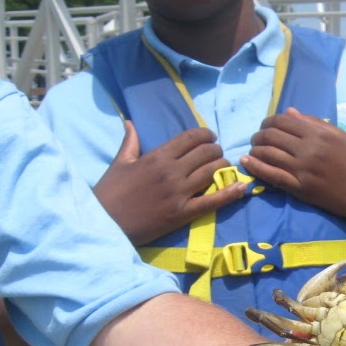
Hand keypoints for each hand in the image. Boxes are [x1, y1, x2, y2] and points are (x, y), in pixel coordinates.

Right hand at [94, 121, 244, 244]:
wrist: (104, 222)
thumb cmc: (110, 192)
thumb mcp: (120, 162)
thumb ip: (130, 142)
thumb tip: (130, 122)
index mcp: (157, 156)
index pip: (191, 138)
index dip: (206, 135)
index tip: (210, 137)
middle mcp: (172, 171)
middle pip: (206, 153)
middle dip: (216, 150)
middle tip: (217, 154)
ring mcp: (179, 193)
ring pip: (213, 172)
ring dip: (223, 167)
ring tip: (224, 167)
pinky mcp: (183, 213)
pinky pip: (212, 201)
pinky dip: (230, 193)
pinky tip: (241, 187)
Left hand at [240, 107, 345, 230]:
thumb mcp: (341, 137)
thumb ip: (314, 123)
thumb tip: (289, 113)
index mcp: (320, 133)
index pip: (284, 120)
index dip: (269, 121)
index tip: (266, 127)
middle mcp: (310, 149)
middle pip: (271, 135)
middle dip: (259, 135)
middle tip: (257, 139)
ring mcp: (303, 169)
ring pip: (268, 154)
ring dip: (255, 150)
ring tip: (253, 150)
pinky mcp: (301, 189)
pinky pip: (271, 175)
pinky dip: (255, 167)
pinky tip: (247, 162)